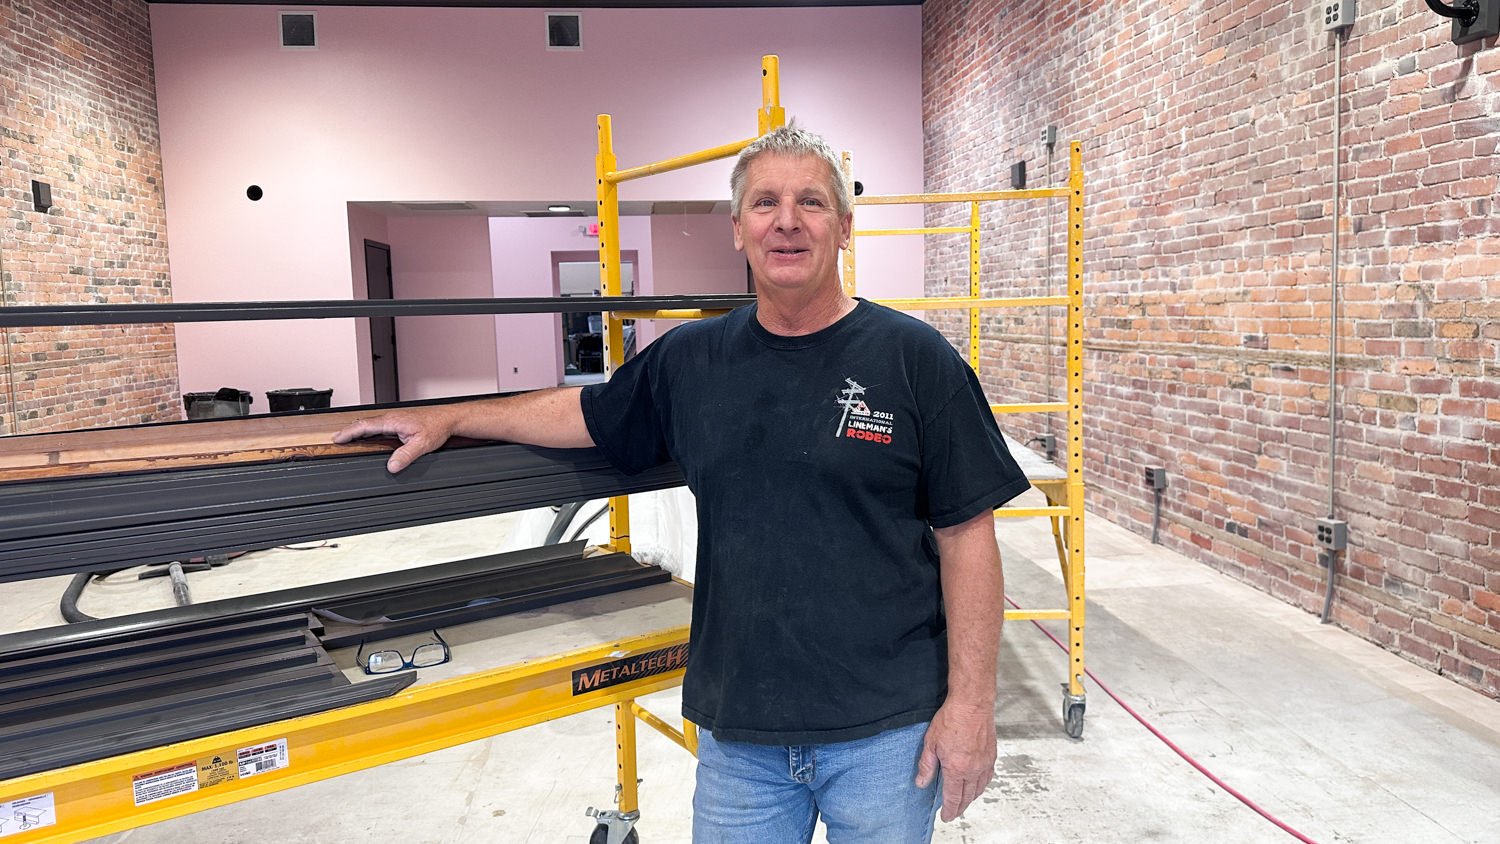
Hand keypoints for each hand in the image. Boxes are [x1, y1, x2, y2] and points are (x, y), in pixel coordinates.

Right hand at [332, 408, 455, 472]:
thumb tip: (391, 466)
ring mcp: (394, 419)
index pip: (364, 426)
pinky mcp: (398, 422)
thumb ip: (405, 455)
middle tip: (337, 441)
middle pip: (363, 424)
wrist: (448, 419)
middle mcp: (390, 418)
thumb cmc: (437, 427)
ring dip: (358, 431)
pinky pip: (378, 426)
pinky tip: (368, 438)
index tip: (337, 439)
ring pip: (370, 424)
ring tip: (347, 439)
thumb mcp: (422, 444)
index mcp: (392, 421)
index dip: (349, 432)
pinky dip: (368, 431)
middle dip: (349, 431)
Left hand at [914, 700, 996, 822]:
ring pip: (979, 789)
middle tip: (953, 813)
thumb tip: (921, 782)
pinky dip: (981, 785)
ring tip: (964, 801)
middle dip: (960, 807)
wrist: (972, 704)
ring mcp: (985, 763)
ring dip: (971, 798)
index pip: (953, 797)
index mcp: (957, 769)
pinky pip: (987, 777)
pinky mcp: (991, 755)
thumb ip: (926, 766)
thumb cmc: (952, 719)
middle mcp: (974, 770)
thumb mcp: (931, 743)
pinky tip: (977, 785)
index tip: (946, 816)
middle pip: (967, 796)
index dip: (949, 810)